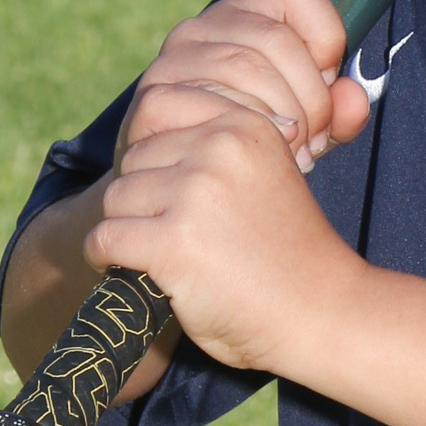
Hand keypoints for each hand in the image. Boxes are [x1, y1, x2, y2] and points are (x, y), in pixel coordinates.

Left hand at [85, 96, 356, 377]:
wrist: (320, 312)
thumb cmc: (289, 251)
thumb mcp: (265, 173)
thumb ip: (219, 149)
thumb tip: (147, 133)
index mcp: (244, 125)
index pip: (159, 112)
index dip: (160, 161)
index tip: (178, 194)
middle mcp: (219, 149)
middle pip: (134, 159)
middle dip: (145, 197)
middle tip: (177, 234)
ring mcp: (194, 194)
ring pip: (116, 199)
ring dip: (130, 229)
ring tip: (166, 255)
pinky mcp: (173, 242)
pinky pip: (105, 239)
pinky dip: (108, 259)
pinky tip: (138, 270)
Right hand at [115, 0, 371, 176]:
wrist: (177, 185)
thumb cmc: (247, 144)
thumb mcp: (304, 125)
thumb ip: (336, 112)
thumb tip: (354, 99)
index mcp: (243, 16)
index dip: (327, 36)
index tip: (328, 81)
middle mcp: (201, 27)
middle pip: (277, 40)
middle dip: (311, 98)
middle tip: (315, 141)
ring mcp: (171, 62)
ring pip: (246, 68)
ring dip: (282, 120)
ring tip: (293, 155)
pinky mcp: (154, 101)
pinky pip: (210, 105)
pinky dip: (242, 134)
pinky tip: (251, 158)